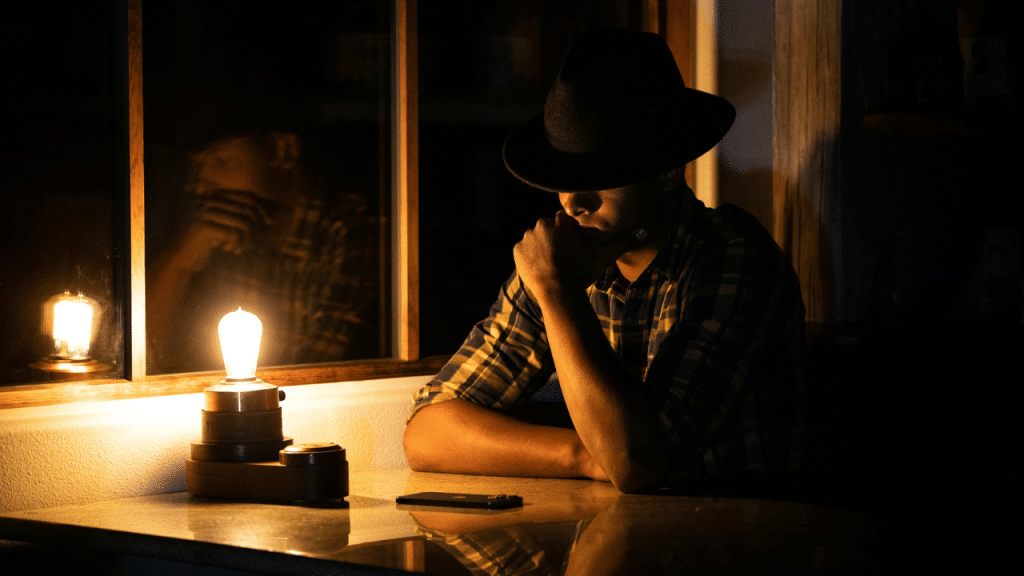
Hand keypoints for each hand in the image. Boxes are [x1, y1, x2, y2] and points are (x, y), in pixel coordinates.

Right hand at [173, 189, 275, 270]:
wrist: (178, 258)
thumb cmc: (203, 243)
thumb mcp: (220, 225)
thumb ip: (236, 216)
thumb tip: (267, 216)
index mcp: (211, 195)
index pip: (245, 196)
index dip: (261, 208)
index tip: (269, 223)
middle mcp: (206, 200)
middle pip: (247, 208)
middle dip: (257, 227)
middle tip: (258, 241)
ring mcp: (203, 212)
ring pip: (243, 223)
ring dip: (248, 239)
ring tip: (241, 249)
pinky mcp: (202, 226)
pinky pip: (234, 234)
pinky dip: (238, 244)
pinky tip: (231, 251)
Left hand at [513, 211, 641, 301]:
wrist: (558, 293)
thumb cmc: (583, 272)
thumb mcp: (605, 256)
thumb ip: (624, 242)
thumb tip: (645, 231)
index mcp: (561, 221)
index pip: (565, 223)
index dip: (570, 236)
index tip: (574, 249)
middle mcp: (541, 224)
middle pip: (549, 230)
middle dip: (555, 241)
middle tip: (564, 259)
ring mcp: (527, 237)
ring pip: (536, 239)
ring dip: (542, 248)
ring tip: (553, 265)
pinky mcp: (516, 250)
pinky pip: (524, 250)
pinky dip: (530, 257)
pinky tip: (542, 268)